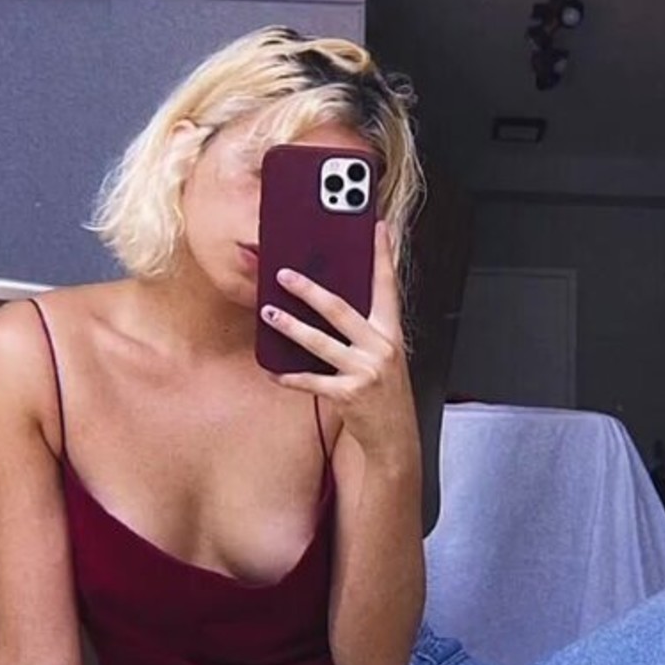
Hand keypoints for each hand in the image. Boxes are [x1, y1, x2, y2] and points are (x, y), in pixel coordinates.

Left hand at [260, 222, 418, 463]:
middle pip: (341, 310)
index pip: (388, 286)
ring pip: (321, 342)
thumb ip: (366, 329)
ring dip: (291, 326)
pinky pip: (312, 381)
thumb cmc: (385, 393)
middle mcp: (381, 348)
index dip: (383, 255)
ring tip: (269, 314)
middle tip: (284, 275)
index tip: (378, 227)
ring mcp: (365, 371)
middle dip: (310, 290)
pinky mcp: (349, 395)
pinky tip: (273, 371)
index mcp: (392, 333)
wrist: (395, 437)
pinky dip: (290, 376)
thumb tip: (332, 302)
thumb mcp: (385, 356)